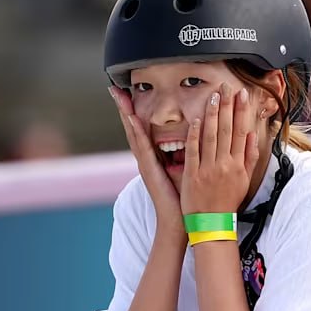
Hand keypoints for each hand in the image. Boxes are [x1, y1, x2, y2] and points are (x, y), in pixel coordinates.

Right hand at [110, 86, 184, 237]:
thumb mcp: (185, 170)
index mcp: (154, 158)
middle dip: (124, 107)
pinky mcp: (149, 172)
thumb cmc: (184, 198)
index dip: (134, 110)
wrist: (179, 223)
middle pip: (133, 127)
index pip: (142, 128)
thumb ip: (186, 153)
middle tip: (114, 87)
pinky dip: (137, 133)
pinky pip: (142, 148)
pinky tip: (132, 120)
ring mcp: (145, 165)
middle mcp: (146, 159)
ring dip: (126, 114)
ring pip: (134, 134)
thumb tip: (196, 135)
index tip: (128, 92)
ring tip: (119, 96)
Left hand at [181, 83, 259, 214]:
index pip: (242, 132)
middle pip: (227, 130)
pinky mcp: (192, 175)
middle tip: (227, 86)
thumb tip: (254, 135)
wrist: (211, 223)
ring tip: (214, 96)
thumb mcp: (244, 180)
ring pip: (211, 136)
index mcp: (238, 165)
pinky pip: (194, 151)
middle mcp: (225, 165)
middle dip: (227, 106)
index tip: (241, 94)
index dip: (242, 111)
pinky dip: (195, 135)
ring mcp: (208, 169)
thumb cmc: (227, 201)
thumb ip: (250, 157)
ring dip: (213, 114)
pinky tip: (196, 119)